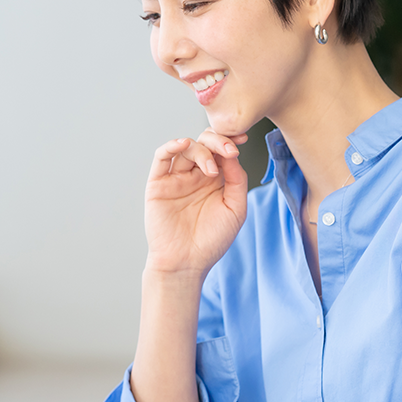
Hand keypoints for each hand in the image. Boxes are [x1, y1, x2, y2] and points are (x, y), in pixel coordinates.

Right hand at [144, 129, 249, 276]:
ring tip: (211, 170)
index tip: (242, 139)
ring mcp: (176, 179)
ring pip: (186, 148)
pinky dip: (171, 146)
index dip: (231, 141)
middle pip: (204, 143)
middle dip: (218, 141)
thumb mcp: (236, 209)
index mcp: (215, 180)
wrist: (187, 262)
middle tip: (229, 151)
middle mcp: (195, 176)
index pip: (221, 151)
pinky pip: (161, 158)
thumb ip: (237, 180)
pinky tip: (183, 145)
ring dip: (201, 151)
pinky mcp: (158, 184)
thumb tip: (232, 155)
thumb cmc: (212, 240)